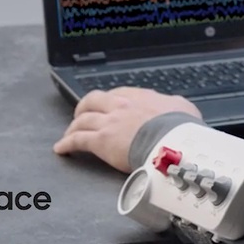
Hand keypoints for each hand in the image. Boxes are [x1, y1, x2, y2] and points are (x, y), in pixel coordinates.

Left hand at [52, 87, 201, 172]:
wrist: (172, 142)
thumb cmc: (180, 127)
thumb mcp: (182, 107)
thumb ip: (172, 105)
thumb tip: (174, 107)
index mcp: (139, 96)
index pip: (116, 94)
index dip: (108, 101)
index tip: (106, 107)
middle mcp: (120, 105)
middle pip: (92, 101)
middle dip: (84, 108)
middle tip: (81, 115)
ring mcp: (108, 122)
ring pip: (82, 120)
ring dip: (74, 126)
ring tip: (70, 133)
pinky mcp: (100, 141)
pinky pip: (77, 140)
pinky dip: (67, 143)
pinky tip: (61, 148)